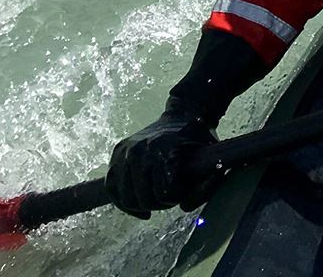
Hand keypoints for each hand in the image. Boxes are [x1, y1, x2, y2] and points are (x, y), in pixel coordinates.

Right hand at [105, 109, 219, 217]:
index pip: (163, 193)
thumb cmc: (198, 141)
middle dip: (158, 204)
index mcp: (163, 150)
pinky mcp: (117, 152)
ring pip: (125, 196)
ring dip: (141, 205)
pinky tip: (138, 208)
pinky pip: (111, 187)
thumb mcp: (211, 159)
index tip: (181, 194)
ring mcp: (126, 150)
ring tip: (154, 201)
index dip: (174, 199)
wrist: (183, 116)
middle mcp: (140, 149)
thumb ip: (205, 186)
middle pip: (143, 198)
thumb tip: (185, 208)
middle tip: (168, 199)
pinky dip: (122, 202)